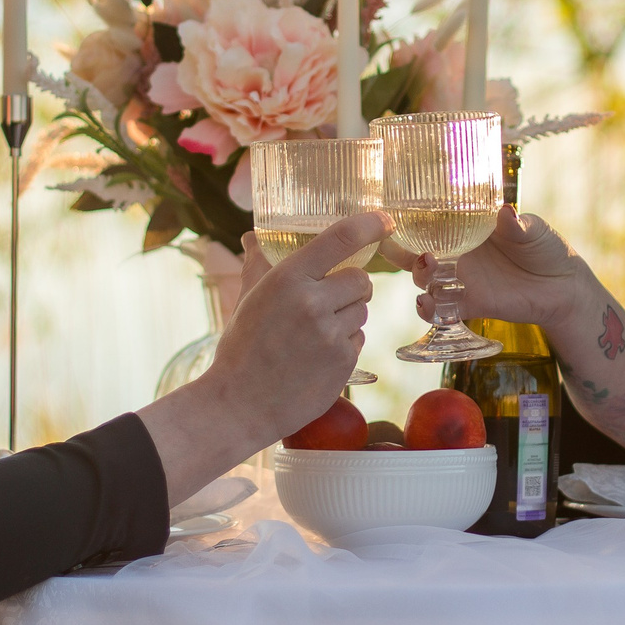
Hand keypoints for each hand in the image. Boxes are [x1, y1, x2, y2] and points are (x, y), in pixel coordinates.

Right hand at [202, 210, 384, 440]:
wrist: (240, 404)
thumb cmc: (241, 349)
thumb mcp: (248, 300)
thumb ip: (258, 265)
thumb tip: (253, 236)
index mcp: (288, 278)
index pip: (341, 238)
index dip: (370, 225)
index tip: (385, 220)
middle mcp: (313, 302)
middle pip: (361, 280)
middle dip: (350, 289)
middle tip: (325, 303)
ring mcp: (331, 334)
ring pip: (362, 311)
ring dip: (346, 318)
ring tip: (313, 335)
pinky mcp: (343, 362)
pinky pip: (359, 340)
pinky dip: (344, 344)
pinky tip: (317, 356)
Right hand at [389, 205, 587, 328]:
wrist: (563, 286)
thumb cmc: (546, 248)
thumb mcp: (533, 230)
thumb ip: (517, 225)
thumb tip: (506, 212)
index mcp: (465, 229)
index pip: (428, 223)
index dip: (407, 221)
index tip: (394, 217)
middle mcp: (457, 255)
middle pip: (414, 253)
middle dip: (400, 251)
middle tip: (402, 246)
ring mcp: (461, 281)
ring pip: (424, 280)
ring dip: (419, 275)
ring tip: (428, 268)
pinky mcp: (470, 305)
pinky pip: (442, 311)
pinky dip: (430, 309)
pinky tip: (428, 303)